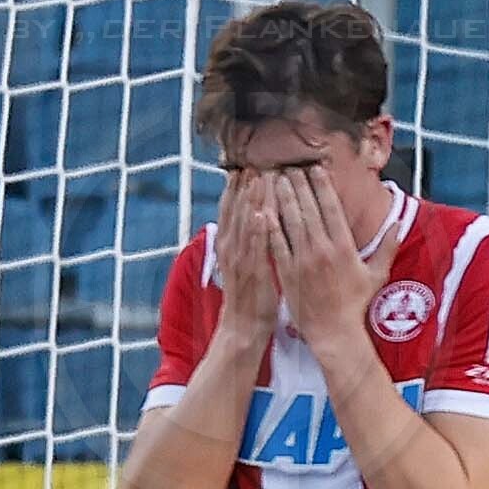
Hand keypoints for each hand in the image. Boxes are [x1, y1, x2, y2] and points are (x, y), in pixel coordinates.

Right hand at [211, 172, 286, 340]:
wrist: (243, 326)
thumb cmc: (249, 295)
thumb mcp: (243, 263)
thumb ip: (245, 241)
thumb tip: (252, 219)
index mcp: (229, 244)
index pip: (230, 209)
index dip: (235, 188)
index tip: (243, 167)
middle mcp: (231, 248)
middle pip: (235, 210)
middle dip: (243, 186)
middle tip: (252, 163)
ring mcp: (240, 260)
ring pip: (244, 224)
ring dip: (250, 201)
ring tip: (257, 178)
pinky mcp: (252, 273)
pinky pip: (255, 248)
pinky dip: (256, 231)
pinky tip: (260, 214)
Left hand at [267, 173, 374, 343]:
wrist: (334, 333)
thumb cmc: (355, 306)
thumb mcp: (376, 275)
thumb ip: (387, 247)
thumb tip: (397, 224)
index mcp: (344, 247)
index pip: (331, 208)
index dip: (322, 185)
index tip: (314, 168)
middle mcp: (322, 249)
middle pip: (308, 208)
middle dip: (298, 183)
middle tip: (289, 164)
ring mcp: (302, 259)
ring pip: (290, 220)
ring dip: (282, 196)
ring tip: (275, 177)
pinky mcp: (286, 270)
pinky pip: (276, 242)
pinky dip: (268, 223)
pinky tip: (262, 207)